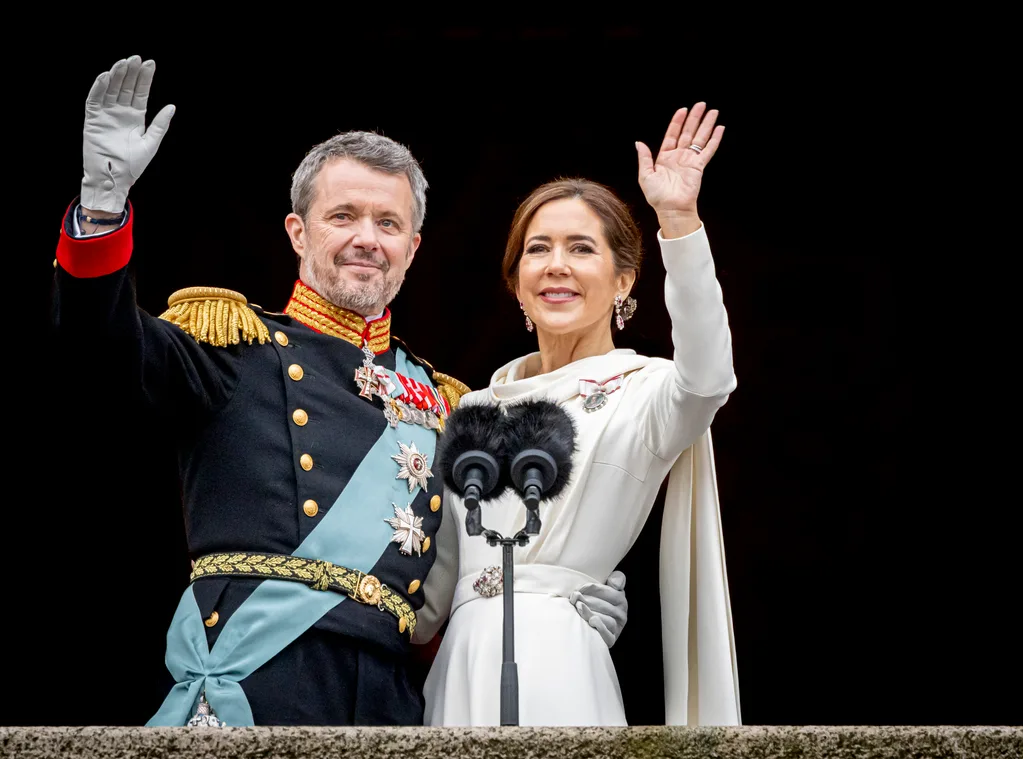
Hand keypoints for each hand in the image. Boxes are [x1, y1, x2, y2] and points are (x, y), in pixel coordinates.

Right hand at [81, 56, 174, 212]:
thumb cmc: (133, 165)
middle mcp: (120, 113)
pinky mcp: (93, 120)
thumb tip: (172, 106)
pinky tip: (105, 76)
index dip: (144, 79)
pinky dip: (98, 88)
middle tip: (137, 57)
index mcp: (135, 117)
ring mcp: (106, 115)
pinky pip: (94, 100)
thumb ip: (160, 124)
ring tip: (124, 62)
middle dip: (131, 72)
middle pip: (125, 87)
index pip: (140, 93)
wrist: (114, 179)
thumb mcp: (151, 143)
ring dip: (116, 75)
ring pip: (110, 90)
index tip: (150, 63)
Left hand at [570, 570, 627, 647]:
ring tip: (578, 607)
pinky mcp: (611, 640)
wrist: (595, 629)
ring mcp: (617, 628)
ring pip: (603, 619)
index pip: (606, 591)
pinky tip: (591, 621)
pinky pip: (607, 634)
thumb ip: (616, 580)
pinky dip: (599, 627)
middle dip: (586, 599)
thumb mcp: (610, 590)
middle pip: (602, 605)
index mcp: (621, 600)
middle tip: (574, 598)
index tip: (578, 588)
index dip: (590, 588)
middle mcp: (621, 614)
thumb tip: (615, 582)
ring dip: (589, 612)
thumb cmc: (598, 604)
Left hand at [636, 103, 723, 233]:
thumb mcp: (645, 175)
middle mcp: (678, 156)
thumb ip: (644, 158)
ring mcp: (689, 161)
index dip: (677, 121)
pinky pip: (708, 150)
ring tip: (713, 112)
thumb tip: (639, 143)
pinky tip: (719, 129)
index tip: (683, 109)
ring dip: (706, 125)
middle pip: (688, 132)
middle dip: (695, 118)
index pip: (672, 134)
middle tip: (701, 104)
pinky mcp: (699, 167)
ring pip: (699, 138)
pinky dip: (714, 139)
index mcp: (665, 157)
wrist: (671, 209)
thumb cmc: (657, 196)